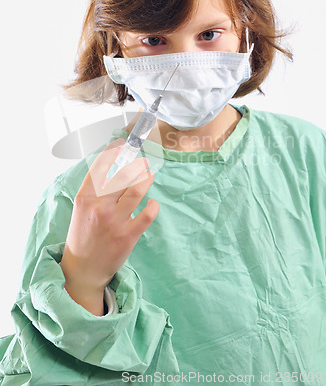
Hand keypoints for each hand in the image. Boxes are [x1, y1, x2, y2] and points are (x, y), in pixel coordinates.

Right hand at [60, 138, 158, 314]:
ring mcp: (114, 222)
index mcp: (85, 199)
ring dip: (147, 179)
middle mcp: (99, 207)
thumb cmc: (83, 236)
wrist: (83, 269)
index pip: (100, 168)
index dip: (112, 152)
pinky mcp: (128, 236)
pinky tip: (152, 203)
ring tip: (149, 175)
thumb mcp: (82, 210)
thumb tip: (116, 169)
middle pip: (123, 176)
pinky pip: (148, 214)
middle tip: (143, 162)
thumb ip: (96, 191)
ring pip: (137, 190)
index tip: (122, 144)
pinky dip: (153, 205)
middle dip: (136, 165)